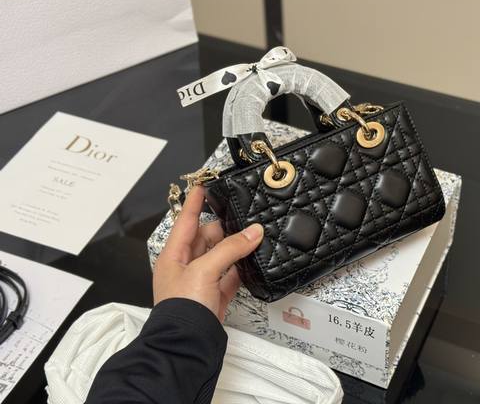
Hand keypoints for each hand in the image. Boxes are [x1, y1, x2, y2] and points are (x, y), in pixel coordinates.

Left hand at [153, 186, 262, 320]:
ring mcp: (200, 282)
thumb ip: (230, 249)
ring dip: (235, 249)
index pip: (185, 221)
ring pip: (220, 256)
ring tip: (254, 236)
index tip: (203, 185)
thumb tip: (253, 232)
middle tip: (244, 218)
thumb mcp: (204, 270)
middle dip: (224, 228)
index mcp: (173, 256)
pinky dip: (240, 269)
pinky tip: (252, 263)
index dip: (194, 202)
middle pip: (207, 238)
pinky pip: (229, 276)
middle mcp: (185, 267)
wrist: (186, 345)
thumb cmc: (182, 308)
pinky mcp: (214, 296)